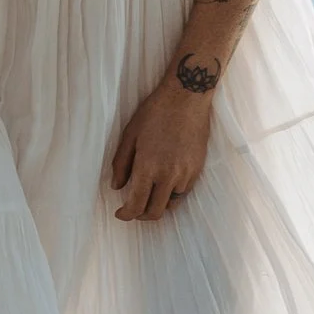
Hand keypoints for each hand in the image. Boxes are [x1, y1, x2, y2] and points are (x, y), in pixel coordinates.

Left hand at [109, 77, 213, 221]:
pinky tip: (164, 183)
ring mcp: (185, 174)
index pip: (136, 205)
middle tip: (133, 208)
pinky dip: (172, 193)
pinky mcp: (197, 170)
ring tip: (149, 193)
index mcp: (148, 167)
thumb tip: (116, 186)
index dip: (126, 214)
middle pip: (155, 212)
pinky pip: (183, 192)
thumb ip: (121, 163)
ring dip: (158, 203)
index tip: (120, 213)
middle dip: (141, 215)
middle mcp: (168, 176)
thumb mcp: (130, 134)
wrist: (187, 98)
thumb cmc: (155, 112)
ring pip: (170, 204)